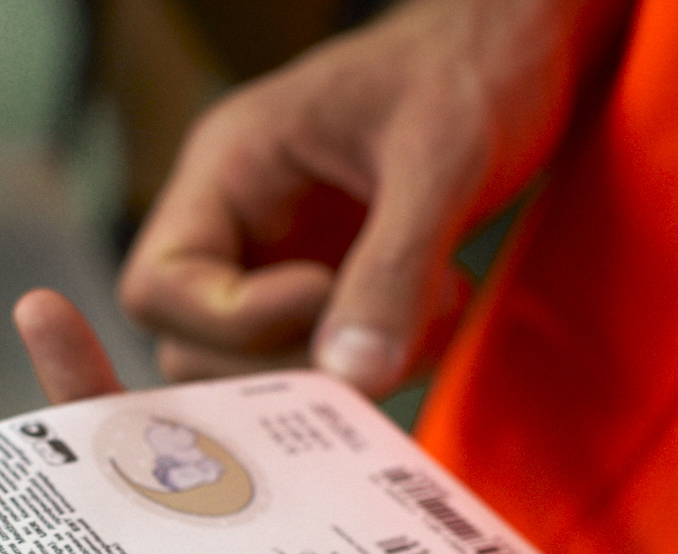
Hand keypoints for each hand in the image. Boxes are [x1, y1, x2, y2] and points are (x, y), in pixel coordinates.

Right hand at [117, 0, 624, 395]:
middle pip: (193, 348)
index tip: (326, 291)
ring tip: (436, 306)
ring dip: (347, 367)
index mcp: (227, 167)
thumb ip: (394, 267)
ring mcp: (278, 264)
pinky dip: (382, 360)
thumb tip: (354, 378)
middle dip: (297, 359)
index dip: (233, 320)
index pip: (160, 286)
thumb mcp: (438, 159)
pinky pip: (324, 363)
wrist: (518, 51)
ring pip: (260, 370)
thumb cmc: (469, 67)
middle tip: (394, 324)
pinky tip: (443, 306)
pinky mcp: (329, 291)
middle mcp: (236, 222)